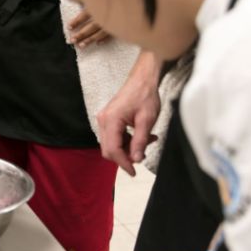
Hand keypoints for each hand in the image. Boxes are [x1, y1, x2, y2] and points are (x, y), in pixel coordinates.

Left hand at [68, 9, 109, 47]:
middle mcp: (104, 16)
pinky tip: (98, 43)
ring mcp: (112, 23)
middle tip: (72, 40)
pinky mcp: (118, 27)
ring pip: (99, 33)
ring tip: (81, 45)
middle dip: (81, 34)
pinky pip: (111, 35)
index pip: (84, 15)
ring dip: (90, 39)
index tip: (69, 27)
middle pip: (91, 27)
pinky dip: (104, 39)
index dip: (76, 22)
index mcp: (98, 7)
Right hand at [96, 53, 160, 175]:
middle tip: (141, 157)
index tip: (134, 172)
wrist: (143, 79)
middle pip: (108, 149)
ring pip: (112, 144)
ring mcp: (105, 119)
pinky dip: (127, 141)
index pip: (112, 149)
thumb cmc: (145, 95)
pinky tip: (141, 137)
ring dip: (127, 148)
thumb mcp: (146, 120)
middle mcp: (103, 120)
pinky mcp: (109, 118)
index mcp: (110, 120)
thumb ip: (140, 141)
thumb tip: (136, 159)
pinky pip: (114, 136)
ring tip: (147, 143)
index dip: (123, 163)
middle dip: (124, 156)